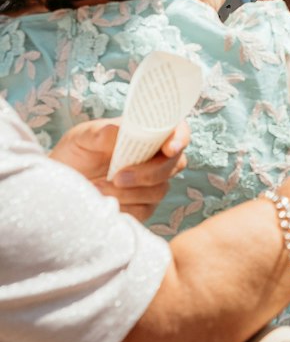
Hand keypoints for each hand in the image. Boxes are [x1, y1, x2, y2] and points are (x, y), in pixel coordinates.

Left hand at [48, 120, 188, 221]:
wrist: (58, 185)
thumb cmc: (74, 154)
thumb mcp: (82, 138)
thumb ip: (102, 133)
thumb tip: (120, 131)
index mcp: (148, 134)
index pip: (177, 132)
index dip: (179, 138)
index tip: (168, 149)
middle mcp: (156, 159)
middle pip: (175, 164)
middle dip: (148, 172)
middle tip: (117, 177)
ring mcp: (152, 184)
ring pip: (159, 190)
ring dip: (129, 192)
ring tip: (96, 188)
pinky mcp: (143, 207)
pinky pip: (144, 210)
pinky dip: (123, 206)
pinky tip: (103, 201)